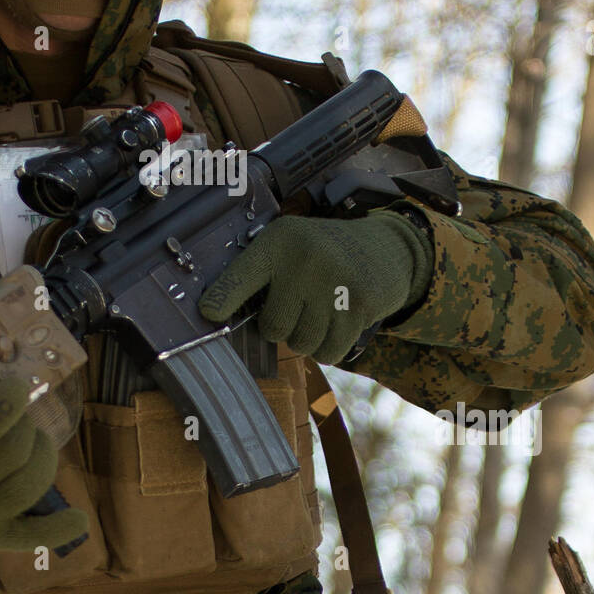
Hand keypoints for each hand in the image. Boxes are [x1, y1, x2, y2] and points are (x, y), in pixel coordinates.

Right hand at [0, 376, 87, 575]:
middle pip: (15, 454)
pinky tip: (78, 516)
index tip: (15, 384)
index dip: (7, 403)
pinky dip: (59, 527)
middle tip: (19, 410)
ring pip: (32, 486)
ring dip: (44, 454)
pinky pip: (31, 538)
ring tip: (33, 437)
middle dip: (25, 423)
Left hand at [198, 211, 431, 363]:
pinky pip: (329, 352)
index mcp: (280, 241)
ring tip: (319, 312)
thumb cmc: (322, 255)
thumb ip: (258, 273)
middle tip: (297, 306)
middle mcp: (306, 259)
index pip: (243, 274)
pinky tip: (336, 322)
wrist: (385, 248)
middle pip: (273, 327)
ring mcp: (335, 283)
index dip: (224, 297)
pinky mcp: (361, 306)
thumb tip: (217, 317)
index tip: (208, 314)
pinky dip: (328, 347)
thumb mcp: (289, 245)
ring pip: (301, 344)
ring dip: (307, 339)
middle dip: (281, 326)